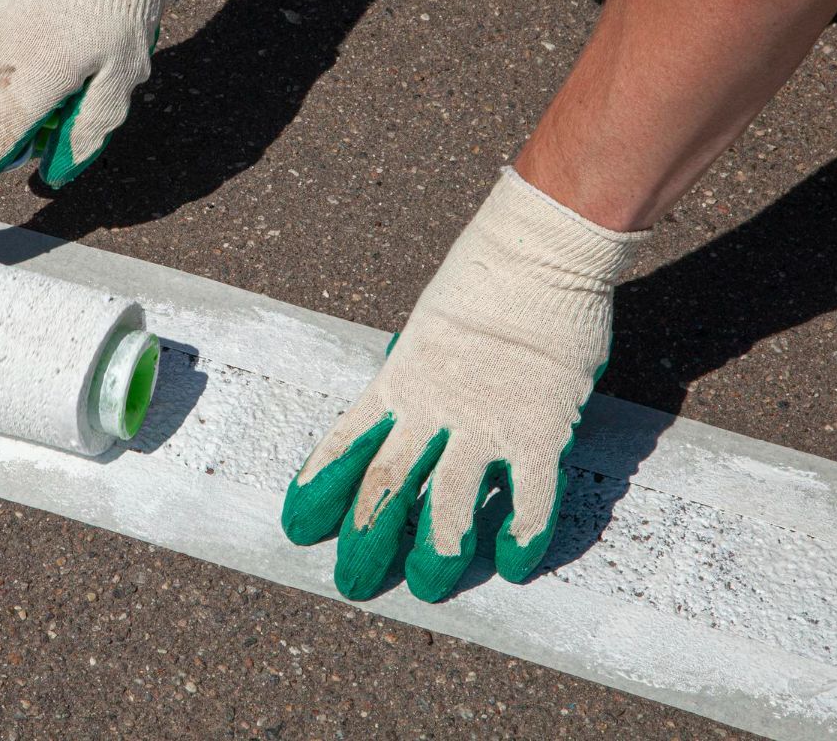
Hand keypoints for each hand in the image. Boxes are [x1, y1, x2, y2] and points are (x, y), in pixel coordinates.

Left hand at [281, 168, 645, 601]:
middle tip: (352, 582)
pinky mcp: (538, 432)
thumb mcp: (428, 327)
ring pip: (447, 507)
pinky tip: (510, 562)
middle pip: (384, 488)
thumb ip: (417, 375)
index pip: (345, 445)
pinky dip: (519, 536)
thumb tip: (407, 407)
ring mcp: (484, 425)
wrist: (539, 251)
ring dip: (435, 552)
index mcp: (397, 383)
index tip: (297, 526)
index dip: (320, 490)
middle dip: (365, 540)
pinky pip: (527, 499)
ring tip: (427, 586)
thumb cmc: (484, 278)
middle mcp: (431, 411)